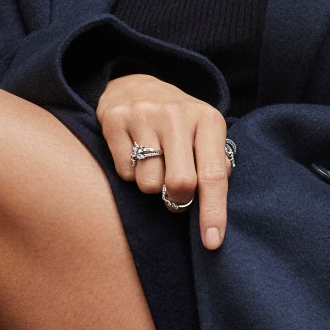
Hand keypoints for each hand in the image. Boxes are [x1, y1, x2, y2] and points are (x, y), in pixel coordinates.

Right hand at [96, 72, 230, 250]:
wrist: (135, 86)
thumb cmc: (179, 123)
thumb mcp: (204, 134)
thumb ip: (214, 166)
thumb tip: (213, 208)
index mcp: (207, 119)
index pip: (214, 175)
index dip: (213, 213)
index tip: (212, 242)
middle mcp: (176, 114)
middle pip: (180, 183)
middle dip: (176, 198)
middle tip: (173, 189)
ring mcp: (144, 115)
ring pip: (148, 183)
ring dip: (151, 184)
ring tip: (153, 162)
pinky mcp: (115, 121)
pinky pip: (125, 173)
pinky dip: (131, 173)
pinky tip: (135, 153)